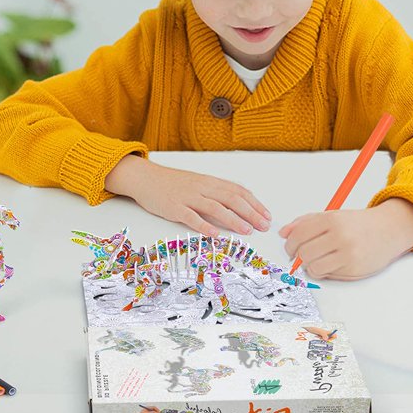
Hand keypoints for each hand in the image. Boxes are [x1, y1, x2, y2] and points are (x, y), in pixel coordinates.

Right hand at [105, 155, 270, 236]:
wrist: (145, 178)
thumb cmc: (172, 183)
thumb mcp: (197, 183)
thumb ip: (215, 192)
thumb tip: (238, 206)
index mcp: (209, 181)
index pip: (238, 191)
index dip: (254, 203)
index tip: (266, 215)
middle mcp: (202, 187)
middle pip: (231, 199)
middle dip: (250, 213)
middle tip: (263, 226)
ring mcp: (188, 197)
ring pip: (215, 208)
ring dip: (233, 220)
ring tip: (246, 231)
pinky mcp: (174, 207)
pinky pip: (191, 217)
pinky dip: (205, 226)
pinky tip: (215, 234)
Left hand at [279, 198, 412, 279]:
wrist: (388, 230)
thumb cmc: (356, 224)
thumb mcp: (330, 216)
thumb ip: (304, 222)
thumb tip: (283, 233)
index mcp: (330, 219)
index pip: (298, 234)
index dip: (289, 243)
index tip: (289, 247)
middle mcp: (339, 235)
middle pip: (303, 252)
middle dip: (298, 256)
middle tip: (301, 255)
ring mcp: (348, 253)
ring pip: (313, 266)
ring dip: (309, 265)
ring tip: (316, 259)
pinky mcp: (354, 268)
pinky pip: (326, 275)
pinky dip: (322, 272)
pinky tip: (329, 264)